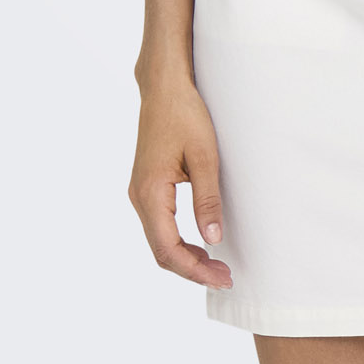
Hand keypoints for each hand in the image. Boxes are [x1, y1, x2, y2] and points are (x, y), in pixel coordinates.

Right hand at [127, 71, 232, 291]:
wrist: (164, 86)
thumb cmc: (185, 113)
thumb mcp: (204, 156)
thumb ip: (207, 199)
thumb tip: (213, 240)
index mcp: (150, 192)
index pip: (167, 249)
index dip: (194, 270)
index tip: (221, 277)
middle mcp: (139, 196)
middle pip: (161, 251)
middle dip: (192, 269)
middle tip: (224, 278)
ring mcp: (140, 192)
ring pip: (159, 240)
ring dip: (185, 257)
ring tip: (216, 266)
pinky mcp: (147, 186)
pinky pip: (159, 225)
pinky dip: (178, 241)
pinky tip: (200, 244)